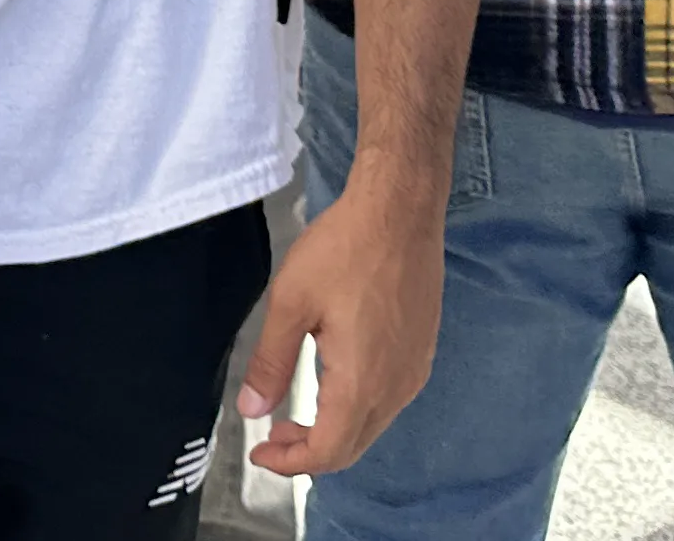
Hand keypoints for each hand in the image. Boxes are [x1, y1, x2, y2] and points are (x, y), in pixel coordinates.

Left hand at [241, 160, 446, 476]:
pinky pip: (388, 402)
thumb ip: (271, 363)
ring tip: (294, 415)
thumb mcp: (290, 303)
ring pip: (372, 426)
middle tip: (271, 436)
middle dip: (309, 452)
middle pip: (353, 446)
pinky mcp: (421, 353)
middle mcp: (397, 386)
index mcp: (362, 381)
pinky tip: (330, 387)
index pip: (329, 451)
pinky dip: (355, 411)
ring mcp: (414, 370)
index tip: (260, 453)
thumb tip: (252, 409)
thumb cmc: (344, 248)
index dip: (291, 463)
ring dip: (333, 432)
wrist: (400, 211)